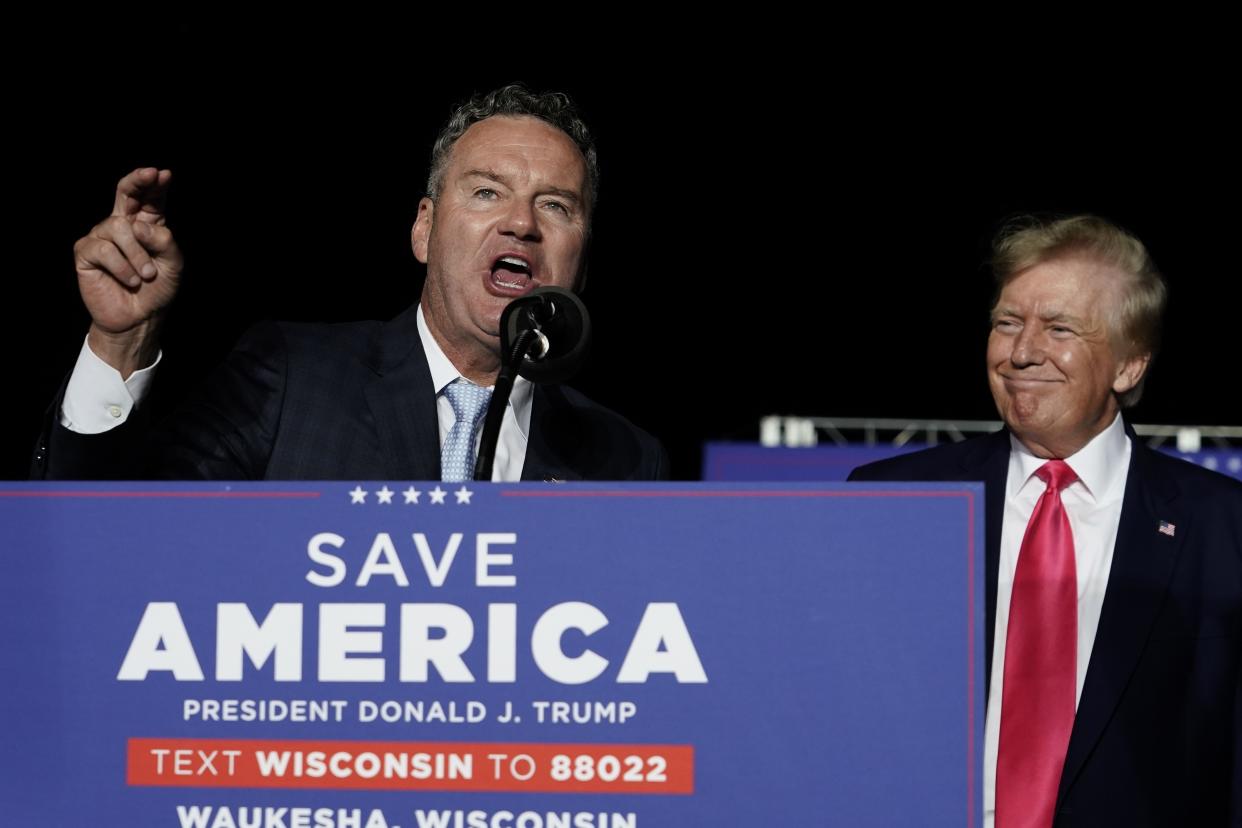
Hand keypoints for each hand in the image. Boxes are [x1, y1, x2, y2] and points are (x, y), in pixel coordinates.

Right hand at [74, 167, 182, 375]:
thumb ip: (164, 241)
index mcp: (147, 224)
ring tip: (146, 276)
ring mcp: (101, 236)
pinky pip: (105, 249)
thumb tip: (138, 226)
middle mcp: (122, 224)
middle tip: (150, 174)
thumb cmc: (158, 290)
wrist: (139, 318)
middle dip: (137, 180)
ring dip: (138, 255)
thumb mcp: (173, 265)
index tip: (163, 174)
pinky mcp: (86, 252)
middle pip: (125, 193)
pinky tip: (131, 280)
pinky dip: (122, 267)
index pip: (150, 198)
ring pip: (120, 228)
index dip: (154, 183)